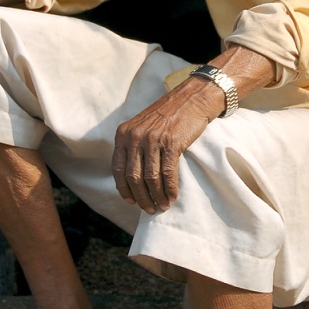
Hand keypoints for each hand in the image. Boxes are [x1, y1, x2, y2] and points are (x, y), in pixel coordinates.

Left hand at [112, 78, 223, 212]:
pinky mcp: (171, 143)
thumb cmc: (167, 115)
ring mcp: (153, 139)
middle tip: (149, 209)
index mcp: (123, 133)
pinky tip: (172, 196)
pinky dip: (169, 188)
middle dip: (141, 197)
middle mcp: (135, 136)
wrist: (191, 100)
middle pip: (134, 177)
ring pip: (150, 178)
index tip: (131, 201)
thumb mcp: (141, 126)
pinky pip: (168, 173)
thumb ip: (133, 146)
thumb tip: (132, 178)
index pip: (118, 168)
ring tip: (162, 206)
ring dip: (156, 196)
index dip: (124, 189)